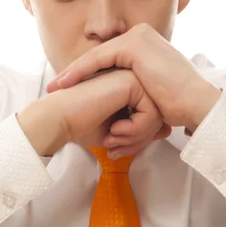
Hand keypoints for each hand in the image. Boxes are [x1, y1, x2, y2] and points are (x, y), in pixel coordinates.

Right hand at [17, 69, 170, 157]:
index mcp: (129, 87)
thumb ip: (141, 129)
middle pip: (158, 117)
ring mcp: (133, 76)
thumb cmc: (81, 125)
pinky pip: (152, 113)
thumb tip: (166, 130)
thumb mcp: (119, 131)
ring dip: (137, 138)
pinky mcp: (132, 81)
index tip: (118, 149)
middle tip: (116, 150)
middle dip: (139, 141)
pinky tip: (115, 130)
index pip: (152, 117)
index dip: (138, 139)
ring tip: (114, 140)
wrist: (58, 118)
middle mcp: (134, 78)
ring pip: (158, 116)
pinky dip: (135, 130)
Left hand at [46, 23, 221, 133]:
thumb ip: (133, 86)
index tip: (68, 90)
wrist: (195, 103)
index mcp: (145, 44)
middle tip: (55, 89)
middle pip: (99, 56)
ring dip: (72, 73)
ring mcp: (138, 36)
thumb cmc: (176, 105)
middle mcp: (141, 35)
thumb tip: (119, 100)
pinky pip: (99, 59)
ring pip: (96, 57)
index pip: (108, 59)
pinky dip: (80, 72)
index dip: (85, 75)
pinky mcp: (134, 44)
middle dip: (75, 73)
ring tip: (56, 89)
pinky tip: (66, 83)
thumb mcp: (149, 91)